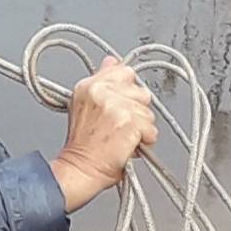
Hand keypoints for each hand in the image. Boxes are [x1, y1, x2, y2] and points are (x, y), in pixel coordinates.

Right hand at [49, 56, 159, 210]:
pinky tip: (127, 146)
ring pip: (148, 112)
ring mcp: (116, 106)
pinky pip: (151, 130)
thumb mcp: (85, 105)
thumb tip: (112, 60)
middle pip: (141, 92)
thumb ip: (102, 80)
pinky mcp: (129, 123)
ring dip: (140, 129)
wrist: (79, 170)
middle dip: (136, 111)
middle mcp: (101, 91)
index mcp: (89, 85)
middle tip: (118, 127)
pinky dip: (144, 142)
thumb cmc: (83, 146)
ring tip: (121, 138)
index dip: (128, 93)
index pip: (124, 72)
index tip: (120, 107)